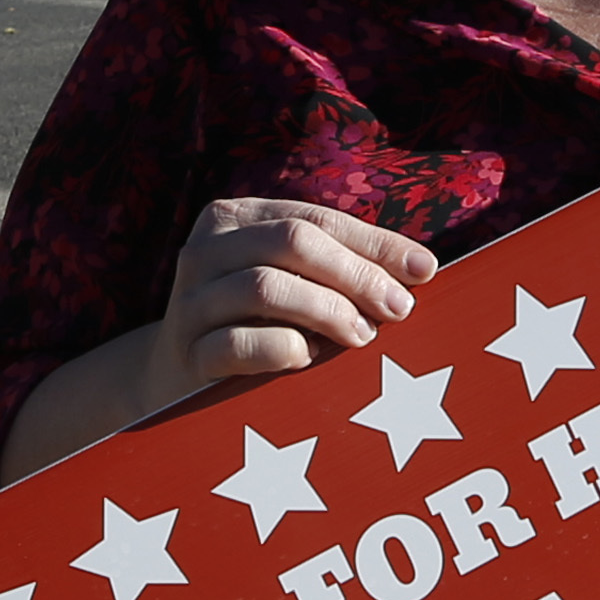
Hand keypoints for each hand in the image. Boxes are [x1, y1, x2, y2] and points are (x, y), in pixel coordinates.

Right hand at [0, 199, 441, 483]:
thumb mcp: (293, 284)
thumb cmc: (257, 325)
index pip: (314, 219)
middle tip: (398, 310)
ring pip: (265, 286)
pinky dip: (285, 349)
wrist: (173, 381)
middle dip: (355, 273)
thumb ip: (343, 267)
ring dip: (326, 310)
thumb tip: (422, 268)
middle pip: (290, 242)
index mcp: (234, 217)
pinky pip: (238, 344)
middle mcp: (204, 250)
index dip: (374, 243)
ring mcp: (189, 302)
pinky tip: (310, 360)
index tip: (425, 271)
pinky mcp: (185, 354)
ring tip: (362, 337)